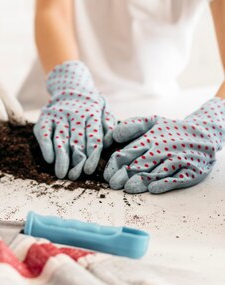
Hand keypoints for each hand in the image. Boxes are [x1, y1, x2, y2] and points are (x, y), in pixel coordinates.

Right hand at [34, 61, 116, 179]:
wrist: (71, 87)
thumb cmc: (91, 106)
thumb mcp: (104, 111)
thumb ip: (108, 126)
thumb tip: (110, 143)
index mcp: (92, 114)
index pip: (93, 138)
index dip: (91, 156)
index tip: (89, 170)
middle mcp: (75, 114)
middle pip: (76, 141)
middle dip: (76, 161)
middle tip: (74, 176)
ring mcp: (58, 115)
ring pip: (60, 139)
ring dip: (61, 158)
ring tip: (62, 174)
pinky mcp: (45, 117)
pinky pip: (44, 133)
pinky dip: (46, 147)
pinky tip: (49, 160)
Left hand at [103, 98, 224, 193]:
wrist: (204, 134)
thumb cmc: (171, 130)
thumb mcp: (151, 121)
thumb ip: (130, 127)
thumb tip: (111, 136)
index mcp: (149, 140)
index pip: (125, 153)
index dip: (114, 166)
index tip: (106, 176)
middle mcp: (162, 150)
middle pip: (138, 165)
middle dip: (123, 175)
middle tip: (113, 184)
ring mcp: (177, 160)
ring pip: (155, 173)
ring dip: (141, 181)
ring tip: (128, 188)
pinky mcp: (191, 171)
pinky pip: (176, 178)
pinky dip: (164, 183)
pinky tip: (153, 189)